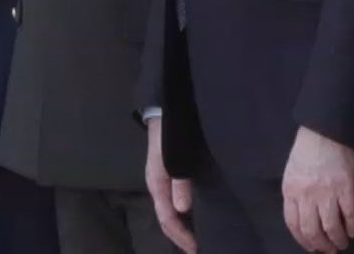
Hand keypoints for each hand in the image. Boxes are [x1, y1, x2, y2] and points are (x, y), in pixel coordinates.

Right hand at [145, 117, 196, 253]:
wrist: (164, 114)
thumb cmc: (170, 138)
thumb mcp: (175, 160)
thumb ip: (180, 183)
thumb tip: (183, 209)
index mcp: (157, 186)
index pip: (168, 219)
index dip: (181, 236)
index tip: (195, 248)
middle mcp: (158, 188)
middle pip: (166, 220)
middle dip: (180, 236)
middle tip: (196, 249)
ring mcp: (162, 182)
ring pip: (169, 212)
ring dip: (181, 227)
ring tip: (195, 238)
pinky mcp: (168, 176)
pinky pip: (172, 202)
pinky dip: (182, 214)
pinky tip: (192, 215)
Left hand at [281, 126, 353, 251]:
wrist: (326, 128)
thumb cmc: (307, 148)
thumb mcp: (292, 171)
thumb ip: (295, 193)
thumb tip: (303, 216)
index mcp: (291, 190)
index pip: (293, 225)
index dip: (303, 240)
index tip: (311, 248)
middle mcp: (307, 195)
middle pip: (312, 230)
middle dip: (321, 245)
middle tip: (329, 251)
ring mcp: (327, 191)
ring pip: (331, 226)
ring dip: (337, 240)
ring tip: (342, 244)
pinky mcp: (346, 186)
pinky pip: (349, 213)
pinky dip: (352, 226)